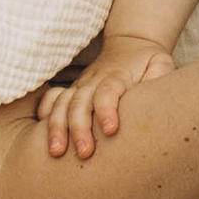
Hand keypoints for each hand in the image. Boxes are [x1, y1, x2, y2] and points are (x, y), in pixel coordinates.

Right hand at [37, 38, 175, 160]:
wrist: (129, 45)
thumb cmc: (148, 61)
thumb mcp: (160, 64)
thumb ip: (159, 77)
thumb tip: (157, 96)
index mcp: (117, 76)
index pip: (108, 91)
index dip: (106, 109)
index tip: (110, 130)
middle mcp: (94, 80)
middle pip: (80, 102)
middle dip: (79, 128)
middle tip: (84, 152)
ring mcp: (81, 85)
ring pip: (63, 104)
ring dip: (57, 127)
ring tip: (56, 152)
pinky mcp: (73, 91)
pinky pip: (52, 99)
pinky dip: (44, 114)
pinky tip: (38, 134)